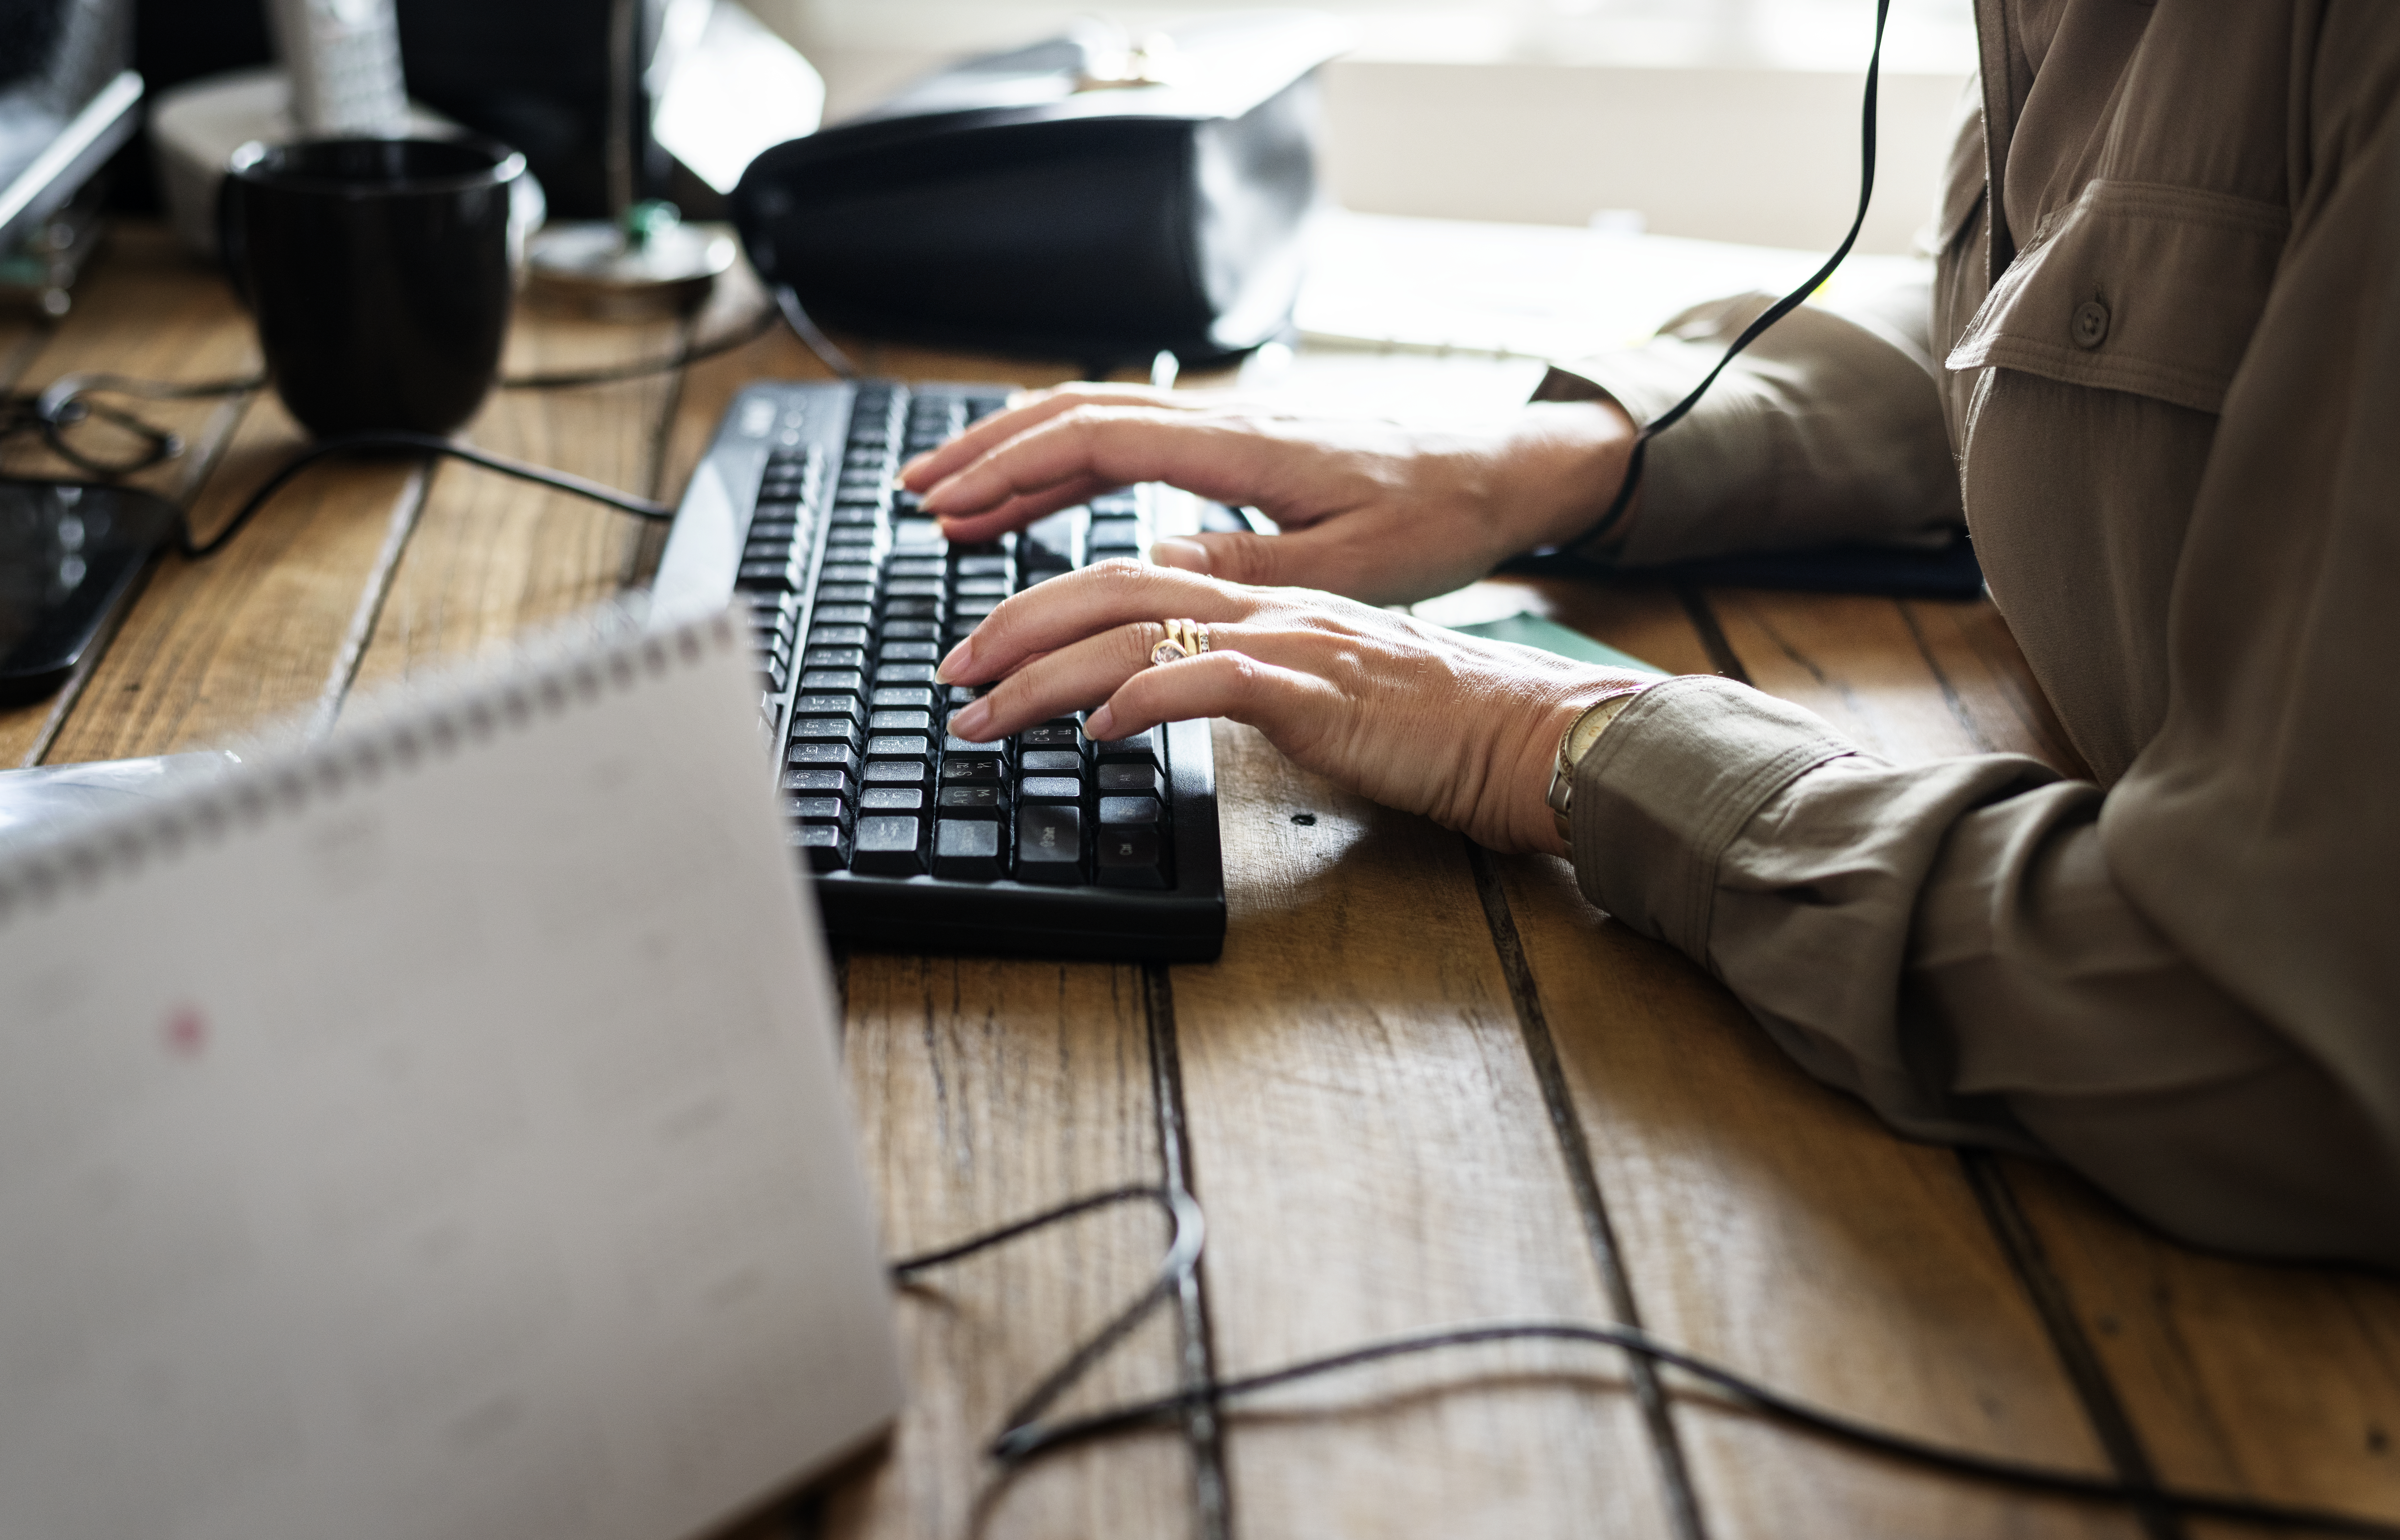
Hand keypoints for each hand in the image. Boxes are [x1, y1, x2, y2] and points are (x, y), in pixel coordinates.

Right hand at [897, 385, 1639, 606]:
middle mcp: (1225, 424)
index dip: (1014, 467)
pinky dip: (1068, 470)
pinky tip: (1034, 503)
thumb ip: (1244, 569)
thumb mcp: (1346, 565)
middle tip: (917, 494)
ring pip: (1096, 424)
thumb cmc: (1434, 518)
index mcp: (1243, 447)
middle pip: (1077, 416)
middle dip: (988, 453)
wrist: (1493, 473)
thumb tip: (1149, 572)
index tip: (951, 500)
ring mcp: (1227, 431)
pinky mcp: (1236, 449)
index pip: (1100, 439)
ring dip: (1018, 459)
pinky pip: (1130, 445)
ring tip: (950, 502)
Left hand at [938, 562, 1654, 854]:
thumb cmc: (1425, 722)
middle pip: (1112, 587)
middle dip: (1013, 626)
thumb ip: (1241, 670)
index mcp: (1263, 599)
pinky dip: (1146, 694)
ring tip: (986, 713)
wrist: (1519, 731)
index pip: (1129, 576)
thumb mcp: (1315, 684)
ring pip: (1139, 630)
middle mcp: (1267, 604)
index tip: (981, 650)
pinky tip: (1098, 725)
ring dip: (1047, 673)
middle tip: (950, 676)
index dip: (1042, 603)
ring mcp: (1290, 641)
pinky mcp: (1315, 690)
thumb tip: (1153, 685)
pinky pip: (1213, 678)